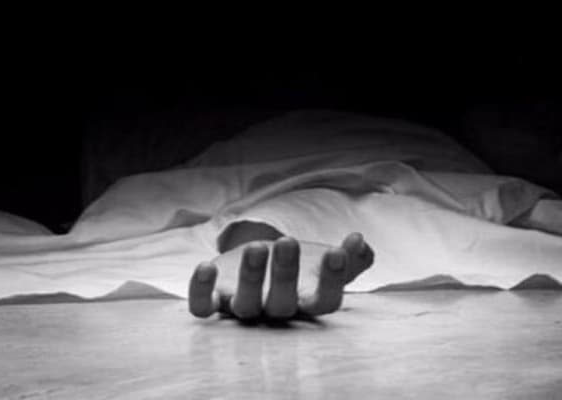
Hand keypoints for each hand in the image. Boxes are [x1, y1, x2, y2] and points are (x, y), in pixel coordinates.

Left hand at [188, 233, 373, 319]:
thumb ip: (351, 256)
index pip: (325, 302)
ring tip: (258, 246)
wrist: (260, 270)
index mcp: (307, 302)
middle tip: (288, 241)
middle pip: (282, 305)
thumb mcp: (324, 261)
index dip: (332, 281)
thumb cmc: (300, 268)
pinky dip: (200, 291)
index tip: (336, 252)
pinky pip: (203, 308)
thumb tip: (360, 242)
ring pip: (245, 305)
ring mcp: (244, 308)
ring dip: (250, 278)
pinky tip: (205, 266)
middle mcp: (276, 311)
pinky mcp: (215, 302)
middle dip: (285, 275)